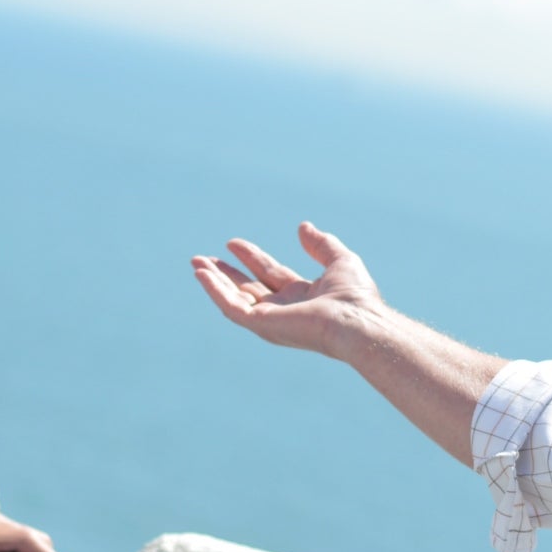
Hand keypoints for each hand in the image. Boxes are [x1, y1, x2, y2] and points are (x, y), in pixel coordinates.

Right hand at [191, 223, 386, 360]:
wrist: (355, 320)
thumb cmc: (354, 295)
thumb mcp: (340, 260)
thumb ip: (321, 244)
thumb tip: (303, 227)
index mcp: (303, 297)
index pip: (270, 275)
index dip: (251, 258)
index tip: (232, 243)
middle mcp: (284, 310)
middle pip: (248, 289)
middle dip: (225, 274)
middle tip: (203, 258)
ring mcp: (271, 319)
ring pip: (235, 299)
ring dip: (215, 282)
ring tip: (197, 263)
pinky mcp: (261, 324)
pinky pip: (232, 307)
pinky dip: (215, 291)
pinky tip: (202, 274)